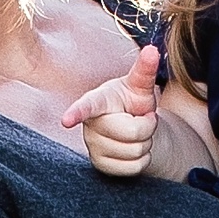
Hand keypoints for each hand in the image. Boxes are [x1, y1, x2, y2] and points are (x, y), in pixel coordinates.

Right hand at [63, 40, 163, 175]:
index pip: (87, 106)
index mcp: (97, 100)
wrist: (132, 126)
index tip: (66, 120)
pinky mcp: (101, 166)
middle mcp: (90, 125)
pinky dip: (142, 160)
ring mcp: (93, 147)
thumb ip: (144, 69)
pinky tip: (134, 149)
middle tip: (142, 119)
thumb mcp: (139, 86)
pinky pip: (133, 168)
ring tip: (137, 134)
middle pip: (131, 132)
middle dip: (147, 126)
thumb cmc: (132, 102)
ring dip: (145, 144)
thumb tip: (152, 50)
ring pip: (134, 152)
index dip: (76, 113)